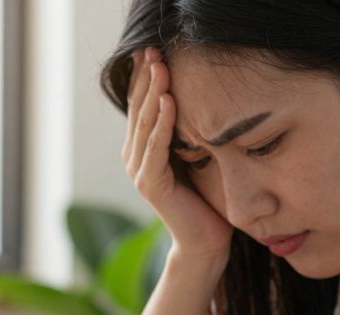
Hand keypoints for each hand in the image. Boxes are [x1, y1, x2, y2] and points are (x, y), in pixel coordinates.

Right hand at [123, 47, 233, 267]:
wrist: (205, 240)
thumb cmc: (204, 198)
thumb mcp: (194, 154)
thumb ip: (185, 131)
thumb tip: (193, 96)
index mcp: (142, 148)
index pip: (140, 104)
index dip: (145, 76)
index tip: (153, 49)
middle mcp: (134, 157)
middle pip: (139, 108)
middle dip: (146, 77)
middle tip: (153, 48)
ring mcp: (139, 171)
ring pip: (145, 123)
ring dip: (153, 92)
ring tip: (161, 66)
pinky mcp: (151, 184)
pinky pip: (156, 146)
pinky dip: (162, 123)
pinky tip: (168, 101)